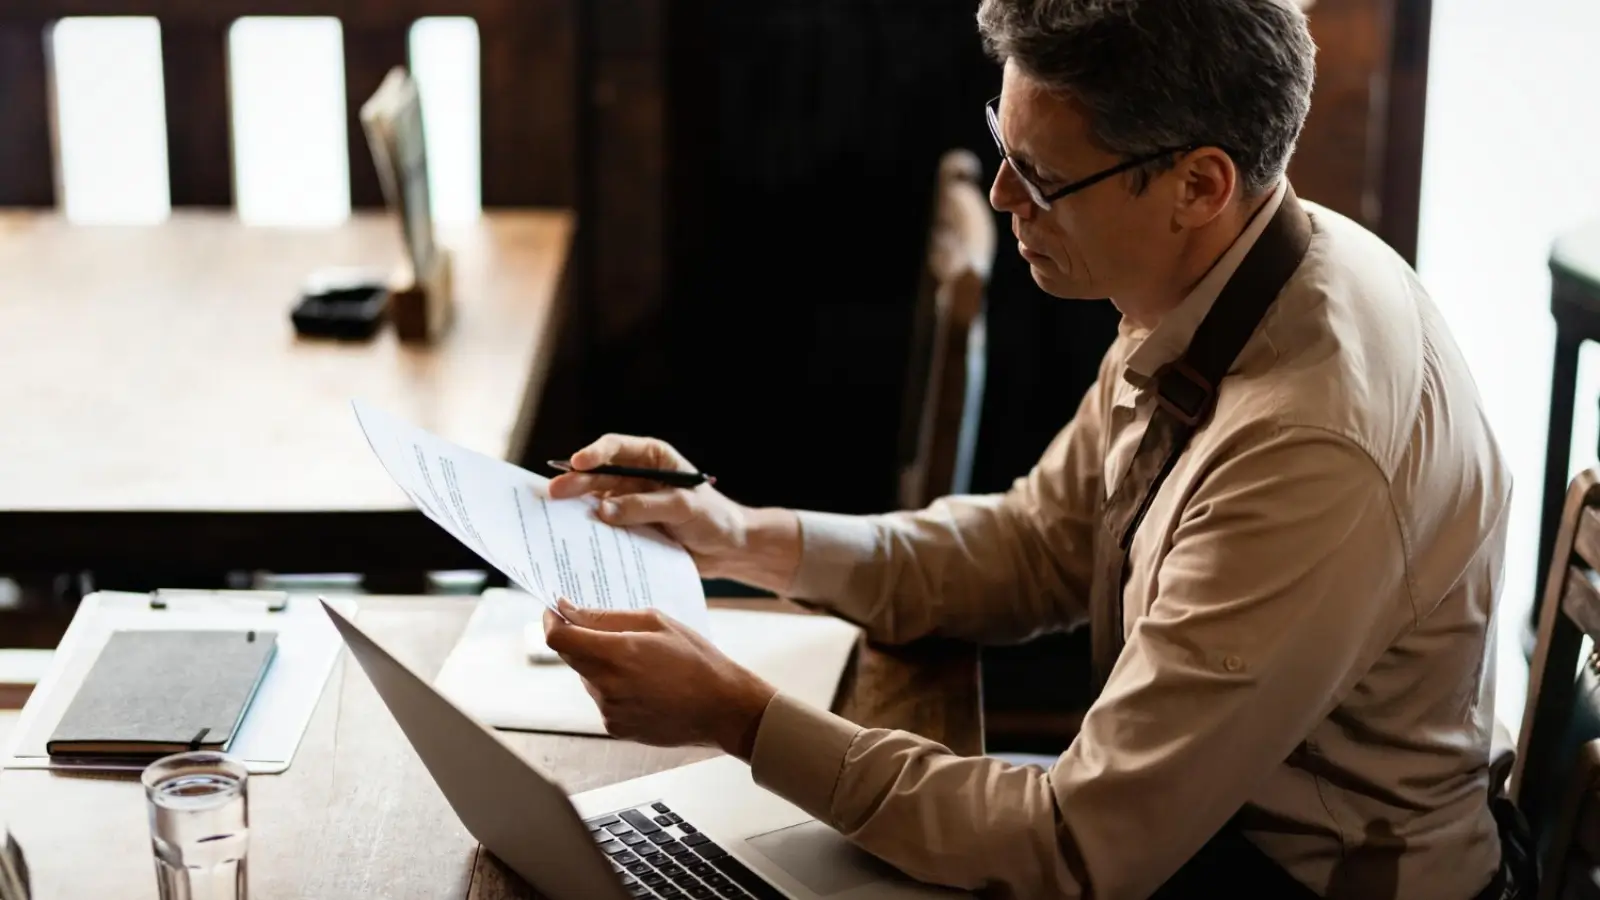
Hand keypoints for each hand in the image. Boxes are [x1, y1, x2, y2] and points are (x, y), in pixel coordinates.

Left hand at [542, 600, 776, 757]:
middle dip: (579, 638)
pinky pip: (601, 698)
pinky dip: (612, 686)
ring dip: (599, 664)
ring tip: (642, 662)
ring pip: (587, 677)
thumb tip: (569, 611)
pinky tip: (645, 684)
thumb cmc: (696, 659)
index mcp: (617, 654)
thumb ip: (607, 617)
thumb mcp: (656, 623)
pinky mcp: (615, 727)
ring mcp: (609, 710)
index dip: (550, 621)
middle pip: (570, 656)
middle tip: (608, 630)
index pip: (559, 638)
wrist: (722, 708)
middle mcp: (607, 686)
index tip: (555, 610)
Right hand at [547, 433, 799, 588]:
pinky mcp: (628, 529)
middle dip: (576, 482)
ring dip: (575, 508)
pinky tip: (570, 539)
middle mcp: (635, 478)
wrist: (728, 549)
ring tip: (552, 516)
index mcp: (652, 459)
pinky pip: (603, 528)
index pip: (616, 448)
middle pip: (598, 475)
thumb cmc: (713, 518)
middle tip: (554, 493)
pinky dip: (587, 532)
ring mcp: (629, 504)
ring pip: (594, 501)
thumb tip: (603, 509)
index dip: (595, 453)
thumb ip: (645, 506)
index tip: (578, 463)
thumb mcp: (683, 507)